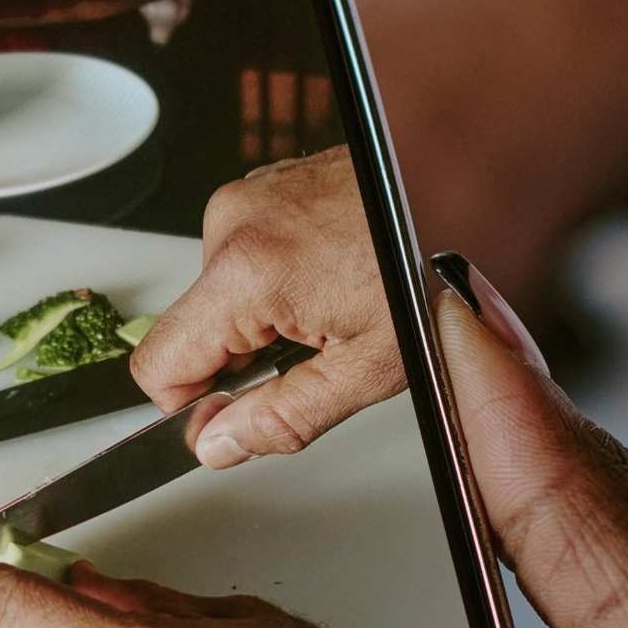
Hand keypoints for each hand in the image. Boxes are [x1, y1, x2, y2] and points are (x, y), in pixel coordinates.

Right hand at [130, 144, 404, 468]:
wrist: (468, 183)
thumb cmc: (432, 262)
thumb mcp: (370, 367)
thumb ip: (283, 417)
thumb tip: (219, 444)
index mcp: (246, 272)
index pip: (159, 365)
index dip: (194, 405)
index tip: (238, 410)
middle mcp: (233, 224)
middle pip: (195, 330)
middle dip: (247, 356)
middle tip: (322, 346)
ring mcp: (248, 197)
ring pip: (222, 295)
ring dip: (268, 315)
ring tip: (337, 303)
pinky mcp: (265, 187)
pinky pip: (245, 256)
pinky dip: (281, 279)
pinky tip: (333, 275)